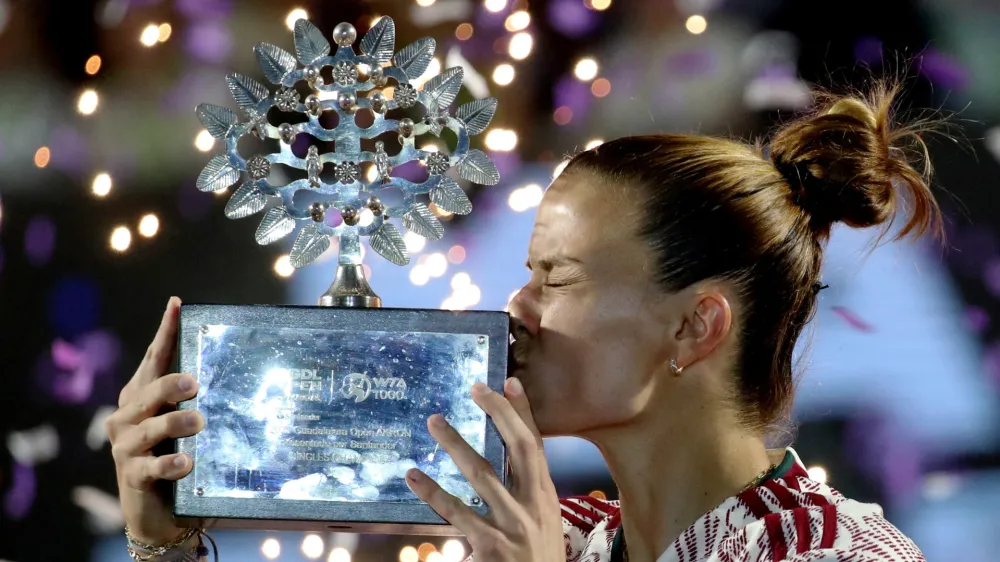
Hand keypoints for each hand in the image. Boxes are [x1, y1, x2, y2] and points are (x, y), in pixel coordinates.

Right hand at [105, 297, 204, 544]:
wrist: (162, 513)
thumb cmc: (180, 457)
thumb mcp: (190, 425)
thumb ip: (202, 400)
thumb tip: (242, 368)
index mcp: (142, 397)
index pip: (153, 359)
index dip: (165, 332)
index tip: (177, 305)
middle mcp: (128, 417)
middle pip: (147, 391)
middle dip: (169, 384)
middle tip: (195, 382)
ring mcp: (126, 447)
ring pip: (147, 428)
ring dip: (173, 423)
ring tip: (198, 422)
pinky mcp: (132, 477)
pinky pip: (150, 468)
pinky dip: (169, 464)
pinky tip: (187, 463)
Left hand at [406, 379, 563, 561]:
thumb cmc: (536, 558)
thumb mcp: (541, 520)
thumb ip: (526, 492)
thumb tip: (504, 463)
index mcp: (546, 496)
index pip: (536, 445)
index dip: (524, 413)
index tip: (510, 382)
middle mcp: (533, 504)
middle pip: (519, 449)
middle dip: (500, 414)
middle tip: (476, 387)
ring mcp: (512, 524)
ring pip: (482, 474)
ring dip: (456, 444)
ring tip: (435, 421)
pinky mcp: (491, 545)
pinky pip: (457, 512)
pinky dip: (433, 492)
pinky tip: (414, 476)